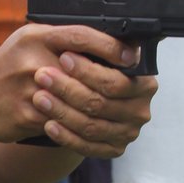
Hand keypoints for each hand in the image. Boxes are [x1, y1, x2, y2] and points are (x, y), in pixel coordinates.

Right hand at [0, 23, 146, 146]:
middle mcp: (32, 61)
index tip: (131, 56)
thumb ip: (62, 40)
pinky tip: (88, 125)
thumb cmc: (6, 69)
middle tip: (129, 89)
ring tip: (113, 110)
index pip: (82, 36)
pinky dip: (77, 126)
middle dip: (110, 84)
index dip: (111, 46)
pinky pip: (62, 123)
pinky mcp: (26, 116)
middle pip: (85, 74)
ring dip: (97, 108)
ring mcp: (28, 90)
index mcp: (36, 37)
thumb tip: (109, 43)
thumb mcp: (29, 41)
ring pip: (77, 102)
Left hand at [30, 46, 156, 156]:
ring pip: (91, 125)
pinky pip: (87, 146)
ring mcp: (128, 133)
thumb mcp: (98, 55)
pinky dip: (66, 136)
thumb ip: (99, 47)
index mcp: (144, 83)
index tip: (63, 57)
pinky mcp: (113, 150)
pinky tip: (48, 124)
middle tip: (42, 76)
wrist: (84, 104)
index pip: (115, 80)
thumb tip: (98, 33)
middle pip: (100, 103)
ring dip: (62, 111)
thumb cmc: (89, 73)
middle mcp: (140, 110)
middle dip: (68, 88)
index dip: (87, 70)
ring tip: (39, 97)